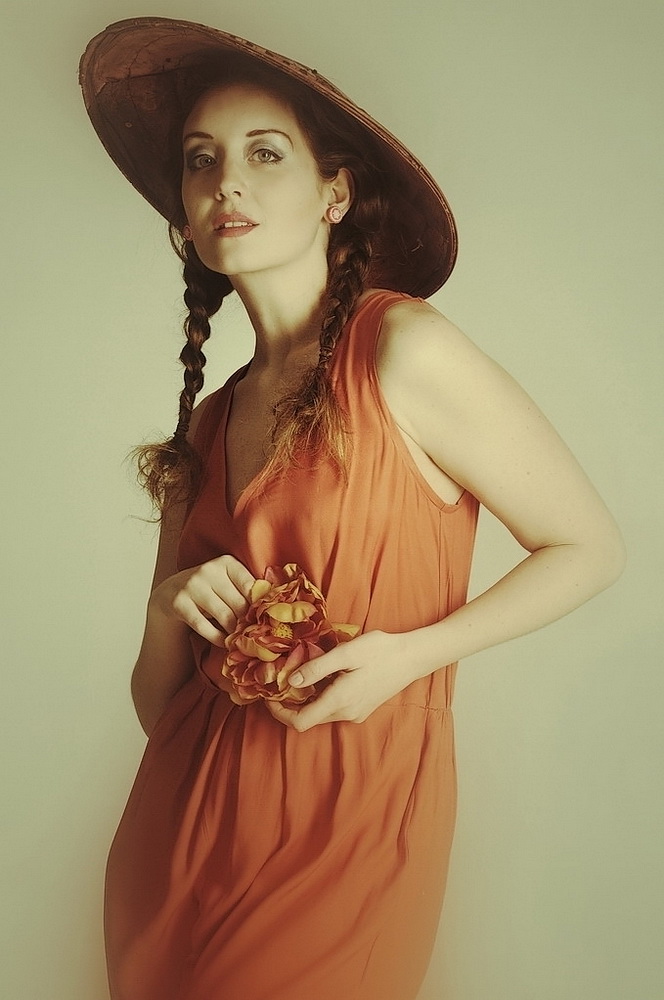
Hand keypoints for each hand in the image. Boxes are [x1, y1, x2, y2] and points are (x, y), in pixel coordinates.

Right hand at [150, 554, 254, 645]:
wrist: (171, 592)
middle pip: (239, 603)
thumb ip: (247, 590)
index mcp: (226, 562)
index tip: (264, 619)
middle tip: (254, 635)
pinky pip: (204, 626)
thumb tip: (272, 609)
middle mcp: (208, 571)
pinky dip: (217, 638)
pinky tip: (223, 642)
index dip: (259, 606)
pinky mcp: (179, 603)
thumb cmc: (210, 588)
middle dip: (247, 622)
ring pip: (224, 616)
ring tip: (240, 640)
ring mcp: (192, 586)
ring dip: (234, 632)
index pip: (251, 586)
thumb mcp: (228, 582)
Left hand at [265, 630, 419, 731]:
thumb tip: (291, 681)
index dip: (279, 712)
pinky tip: (320, 677)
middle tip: (280, 678)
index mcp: (340, 701)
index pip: (300, 722)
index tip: (269, 695)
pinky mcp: (362, 709)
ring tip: (298, 673)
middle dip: (289, 703)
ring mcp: (355, 714)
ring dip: (305, 699)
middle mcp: (346, 714)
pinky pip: (333, 708)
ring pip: (320, 713)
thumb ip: (317, 668)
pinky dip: (320, 697)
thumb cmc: (380, 651)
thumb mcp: (346, 653)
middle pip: (308, 719)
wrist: (412, 657)